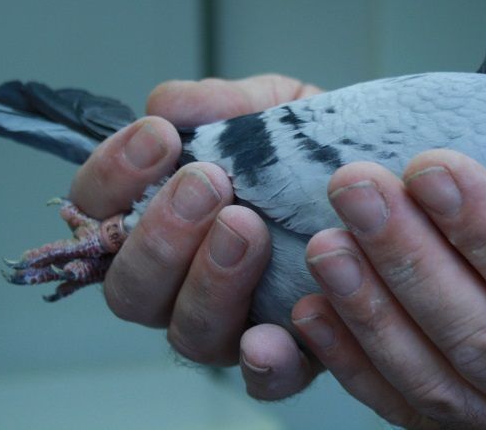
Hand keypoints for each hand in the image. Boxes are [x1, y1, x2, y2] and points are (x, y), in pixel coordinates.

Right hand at [68, 75, 322, 380]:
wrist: (387, 182)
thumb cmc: (314, 151)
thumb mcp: (276, 110)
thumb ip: (222, 106)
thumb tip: (165, 105)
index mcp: (162, 218)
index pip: (98, 210)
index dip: (112, 176)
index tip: (158, 136)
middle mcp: (182, 280)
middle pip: (129, 286)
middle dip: (161, 233)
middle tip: (207, 184)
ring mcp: (230, 323)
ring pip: (186, 332)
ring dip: (209, 280)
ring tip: (247, 227)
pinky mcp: (286, 356)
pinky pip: (262, 380)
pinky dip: (263, 362)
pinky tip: (272, 335)